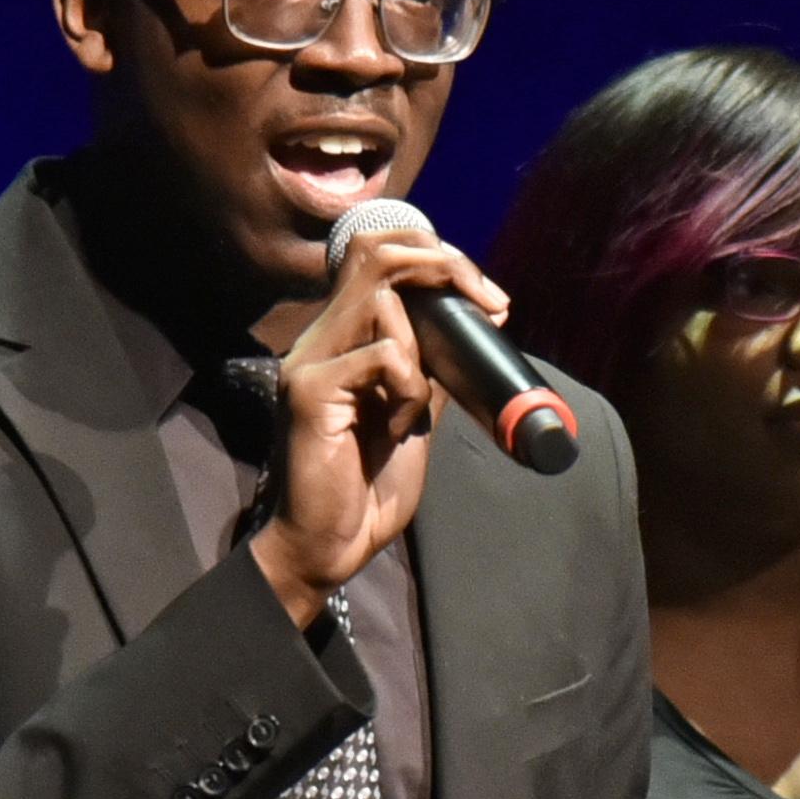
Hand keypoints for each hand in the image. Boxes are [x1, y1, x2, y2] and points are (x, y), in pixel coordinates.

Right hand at [246, 247, 464, 620]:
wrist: (329, 546)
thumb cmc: (366, 489)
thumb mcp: (412, 417)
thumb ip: (427, 371)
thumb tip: (470, 331)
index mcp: (341, 340)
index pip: (378, 256)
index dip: (436, 256)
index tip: (489, 296)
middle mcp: (318, 339)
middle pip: (376, 252)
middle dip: (445, 265)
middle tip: (490, 300)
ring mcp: (309, 360)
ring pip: (383, 300)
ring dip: (423, 349)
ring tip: (412, 408)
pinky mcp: (309, 390)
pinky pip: (384, 355)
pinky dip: (408, 387)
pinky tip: (397, 427)